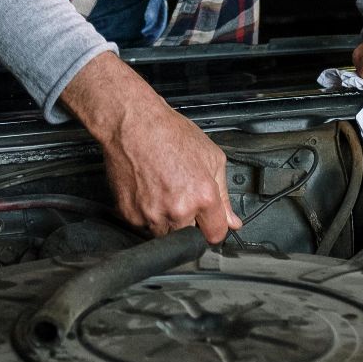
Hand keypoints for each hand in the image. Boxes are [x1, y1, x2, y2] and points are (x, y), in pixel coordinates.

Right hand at [56, 53, 243, 242]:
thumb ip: (224, 195)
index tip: (208, 222)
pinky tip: (148, 190)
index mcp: (202, 197)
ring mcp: (151, 214)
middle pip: (188, 237)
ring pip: (164, 233)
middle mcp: (177, 210)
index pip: (215, 235)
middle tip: (181, 196)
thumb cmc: (169, 133)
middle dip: (188, 223)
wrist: (132, 124)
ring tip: (163, 190)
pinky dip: (146, 213)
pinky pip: (142, 225)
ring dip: (166, 220)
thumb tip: (232, 221)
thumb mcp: (211, 157)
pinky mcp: (130, 214)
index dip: (213, 227)